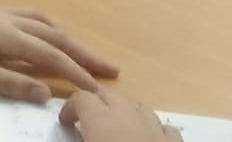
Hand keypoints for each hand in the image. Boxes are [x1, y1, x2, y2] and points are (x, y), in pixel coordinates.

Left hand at [0, 1, 115, 102]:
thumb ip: (9, 83)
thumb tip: (47, 93)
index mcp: (7, 35)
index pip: (51, 56)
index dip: (77, 73)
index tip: (99, 89)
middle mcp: (8, 19)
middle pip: (55, 35)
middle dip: (84, 52)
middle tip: (111, 68)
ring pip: (44, 22)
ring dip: (69, 37)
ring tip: (86, 53)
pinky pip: (30, 15)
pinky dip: (49, 25)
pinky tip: (47, 31)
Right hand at [61, 87, 181, 141]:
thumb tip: (73, 141)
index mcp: (101, 122)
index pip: (81, 99)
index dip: (70, 108)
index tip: (66, 124)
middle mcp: (129, 117)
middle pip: (110, 95)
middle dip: (97, 103)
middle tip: (88, 122)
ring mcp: (156, 130)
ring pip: (139, 108)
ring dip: (126, 113)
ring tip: (118, 131)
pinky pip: (165, 128)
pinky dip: (155, 130)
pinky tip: (150, 141)